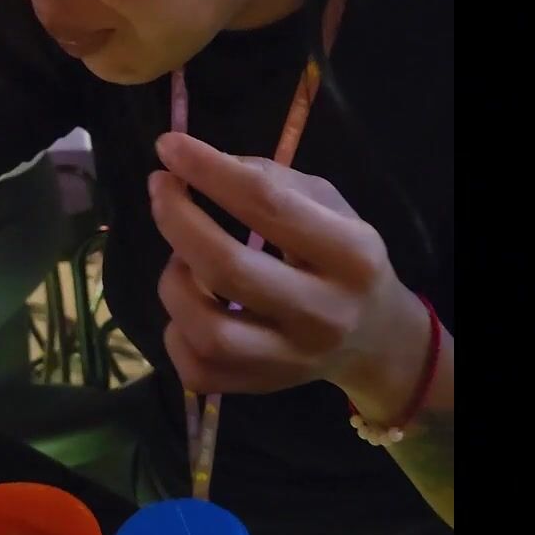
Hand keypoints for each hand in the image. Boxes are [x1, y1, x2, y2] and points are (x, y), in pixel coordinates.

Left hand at [149, 132, 429, 414]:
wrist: (374, 337)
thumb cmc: (345, 259)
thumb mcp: (330, 206)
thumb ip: (273, 180)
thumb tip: (201, 165)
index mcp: (350, 254)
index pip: (268, 204)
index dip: (210, 171)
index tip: (169, 146)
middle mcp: (324, 311)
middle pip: (229, 268)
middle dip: (178, 220)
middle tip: (160, 189)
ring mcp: (293, 358)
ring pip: (207, 329)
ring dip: (175, 283)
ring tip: (181, 260)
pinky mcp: (263, 388)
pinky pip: (198, 367)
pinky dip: (175, 331)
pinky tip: (189, 306)